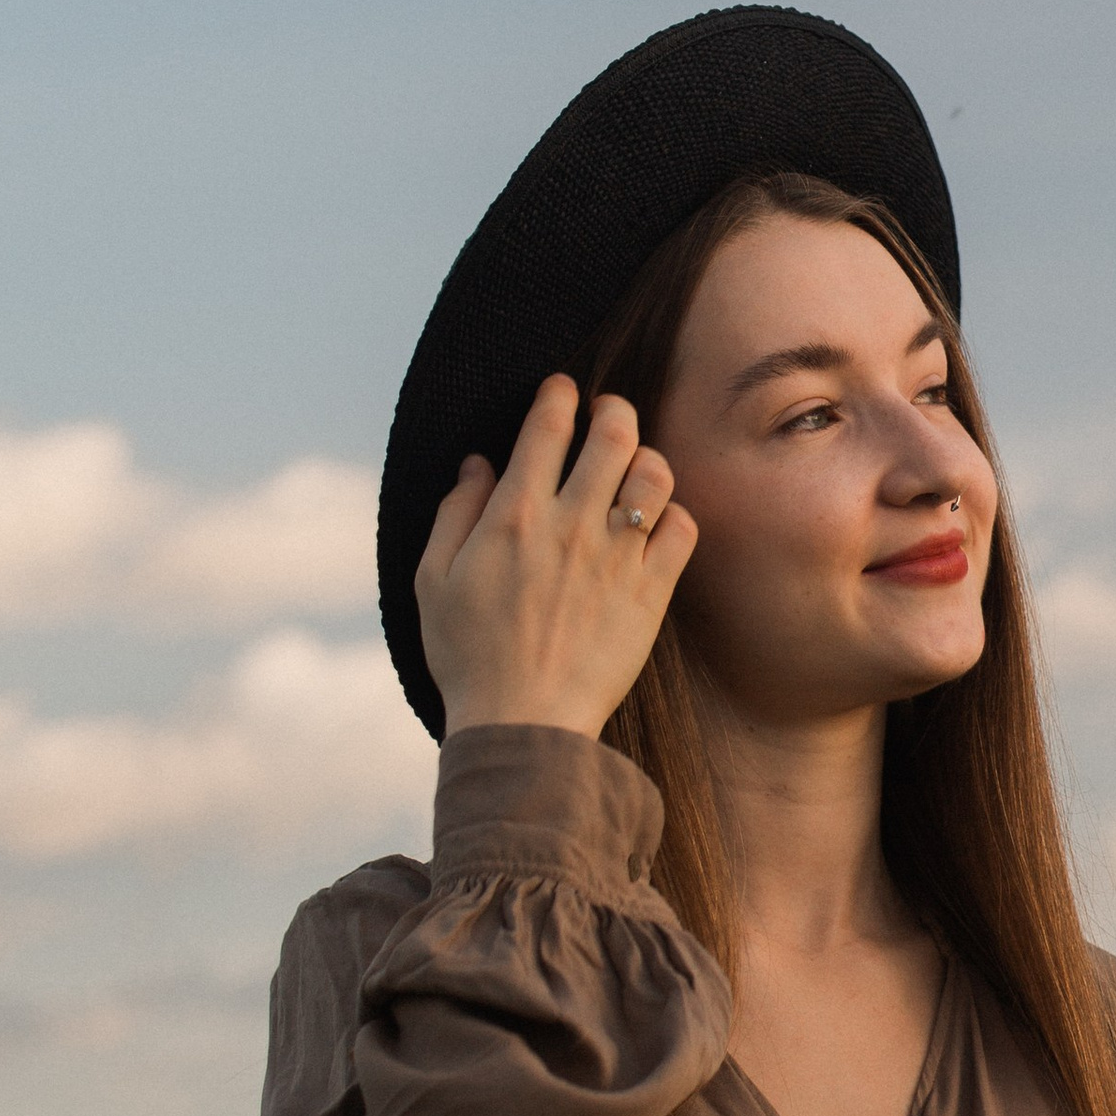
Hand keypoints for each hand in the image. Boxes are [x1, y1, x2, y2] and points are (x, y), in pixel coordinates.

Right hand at [416, 376, 698, 738]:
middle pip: (615, 432)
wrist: (524, 724)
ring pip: (656, 473)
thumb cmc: (469, 655)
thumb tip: (479, 462)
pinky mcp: (651, 593)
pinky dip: (674, 514)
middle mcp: (572, 525)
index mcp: (514, 515)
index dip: (558, 393)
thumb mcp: (433, 580)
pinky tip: (654, 523)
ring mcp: (618, 558)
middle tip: (607, 416)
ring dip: (647, 459)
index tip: (561, 391)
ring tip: (633, 469)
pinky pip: (682, 528)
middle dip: (614, 409)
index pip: (547, 424)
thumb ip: (455, 512)